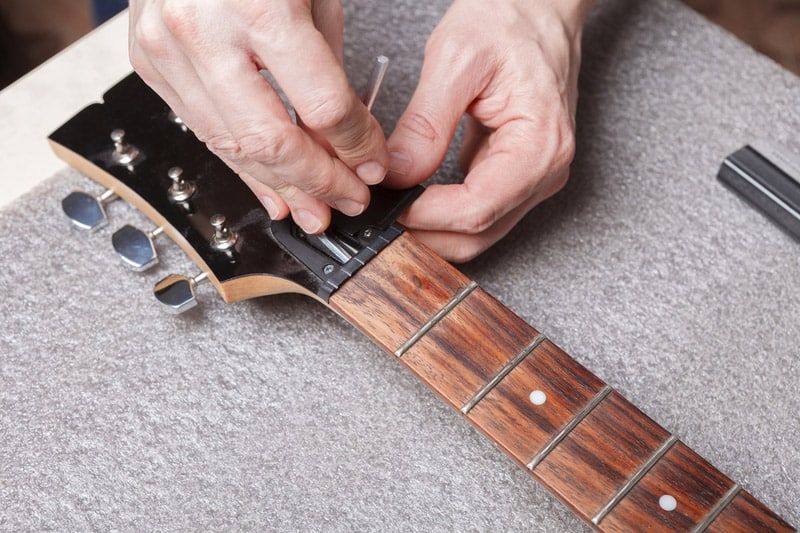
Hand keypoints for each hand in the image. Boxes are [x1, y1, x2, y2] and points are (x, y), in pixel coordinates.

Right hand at [128, 0, 388, 233]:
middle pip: (271, 140)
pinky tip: (269, 187)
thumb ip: (328, 71)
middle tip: (347, 203)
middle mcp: (203, 32)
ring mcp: (166, 50)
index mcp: (259, 6)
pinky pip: (203, 132)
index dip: (356, 147)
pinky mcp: (148, 65)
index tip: (372, 166)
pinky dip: (241, 165)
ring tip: (312, 210)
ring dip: (278, 187)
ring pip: (231, 147)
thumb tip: (344, 141)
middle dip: (318, 183)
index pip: (323, 107)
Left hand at [384, 0, 592, 261]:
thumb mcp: (455, 60)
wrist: (538, 5)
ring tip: (390, 210)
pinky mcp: (518, 174)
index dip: (425, 218)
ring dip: (432, 230)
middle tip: (377, 218)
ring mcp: (534, 177)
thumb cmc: (509, 18)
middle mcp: (545, 172)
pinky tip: (413, 200)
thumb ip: (425, 125)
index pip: (476, 210)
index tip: (385, 208)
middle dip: (424, 235)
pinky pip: (478, 211)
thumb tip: (396, 176)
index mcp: (539, 147)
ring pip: (478, 232)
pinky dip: (443, 214)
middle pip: (478, 234)